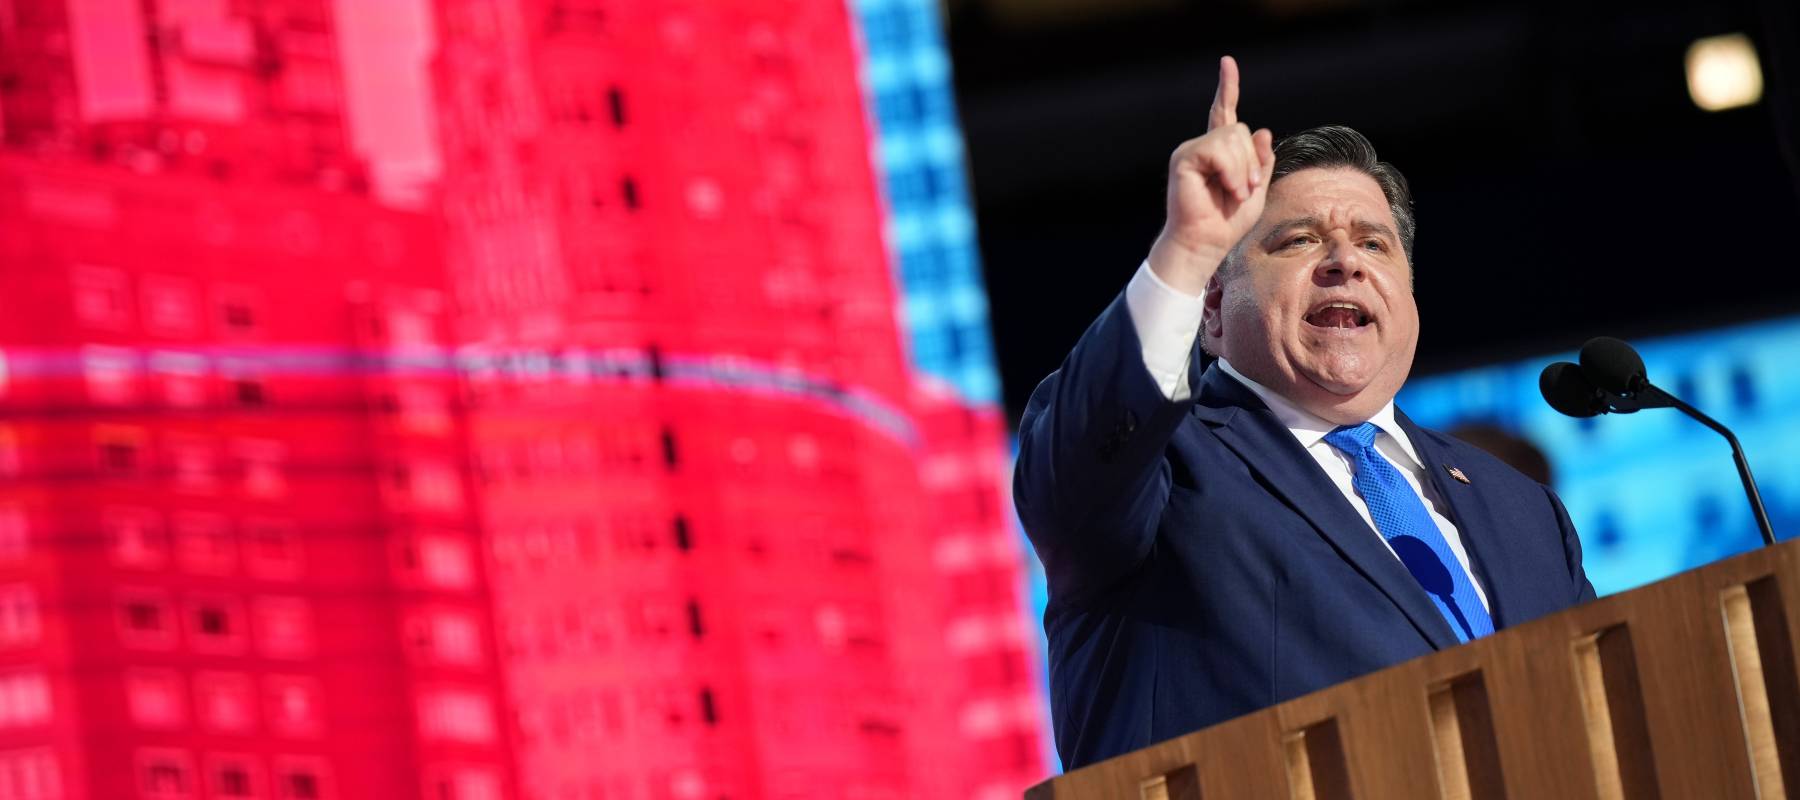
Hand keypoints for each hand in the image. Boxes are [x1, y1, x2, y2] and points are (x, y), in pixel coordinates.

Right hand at [1147, 56, 1275, 295]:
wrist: (1205, 244)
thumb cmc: (1228, 223)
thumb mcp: (1257, 188)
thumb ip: (1261, 160)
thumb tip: (1263, 131)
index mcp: (1220, 152)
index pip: (1225, 113)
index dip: (1227, 87)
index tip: (1227, 63)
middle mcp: (1203, 146)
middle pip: (1241, 130)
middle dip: (1252, 162)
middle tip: (1246, 190)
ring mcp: (1191, 151)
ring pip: (1233, 138)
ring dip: (1244, 170)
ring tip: (1236, 193)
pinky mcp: (1183, 159)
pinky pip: (1218, 149)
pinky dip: (1231, 171)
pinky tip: (1227, 189)